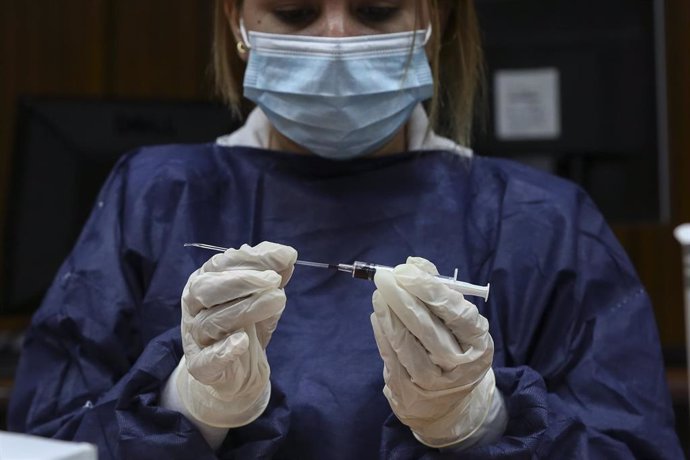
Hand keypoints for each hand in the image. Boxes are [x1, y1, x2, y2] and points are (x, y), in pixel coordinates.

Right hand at [176, 241, 296, 426]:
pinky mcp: (200, 366)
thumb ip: (272, 273)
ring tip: (278, 299)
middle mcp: (194, 306)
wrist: (239, 370)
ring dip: (246, 308)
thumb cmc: (248, 323)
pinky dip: (224, 350)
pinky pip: (208, 358)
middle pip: (207, 289)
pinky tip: (243, 341)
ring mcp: (195, 337)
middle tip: (274, 279)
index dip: (252, 258)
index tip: (285, 256)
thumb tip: (287, 255)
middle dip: (242, 281)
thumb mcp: (262, 295)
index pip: (221, 264)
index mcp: (205, 281)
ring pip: (211, 321)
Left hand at [371, 257, 495, 446]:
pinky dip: (383, 335)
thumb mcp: (458, 323)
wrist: (449, 403)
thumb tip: (414, 264)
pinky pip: (392, 360)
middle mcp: (460, 365)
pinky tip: (377, 316)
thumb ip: (439, 290)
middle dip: (402, 299)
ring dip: (389, 317)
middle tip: (383, 277)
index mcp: (478, 342)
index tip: (405, 271)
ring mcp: (434, 383)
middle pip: (428, 329)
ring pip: (407, 345)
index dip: (429, 289)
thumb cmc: (454, 348)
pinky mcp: (410, 393)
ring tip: (378, 295)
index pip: (456, 313)